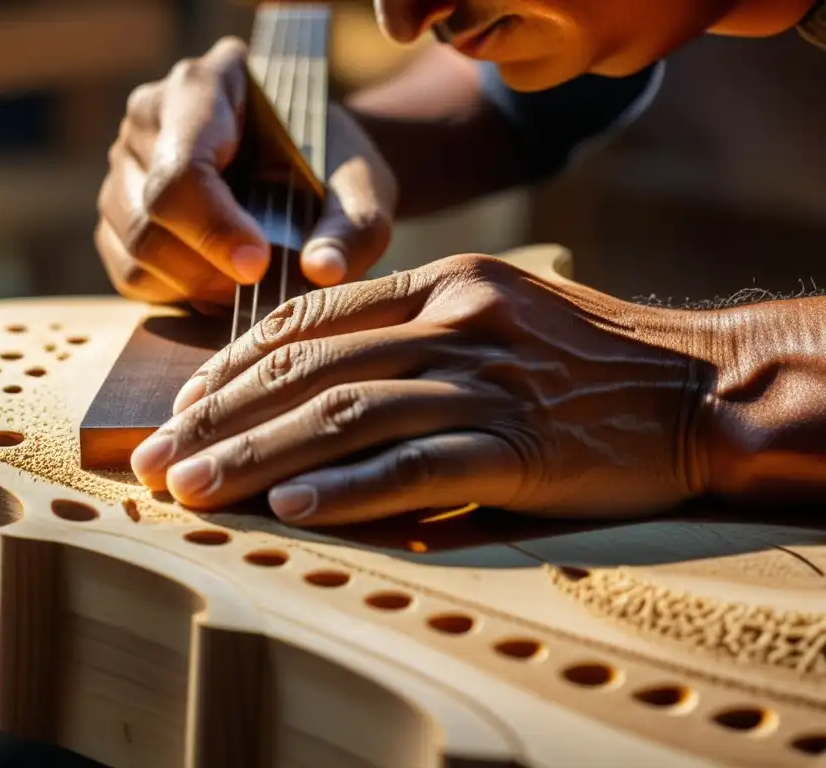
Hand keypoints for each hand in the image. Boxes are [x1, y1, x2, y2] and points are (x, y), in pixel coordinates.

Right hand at [95, 37, 397, 307]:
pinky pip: (128, 272)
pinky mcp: (118, 212)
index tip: (258, 266)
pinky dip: (176, 292)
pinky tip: (219, 284)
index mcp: (206, 86)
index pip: (184, 168)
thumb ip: (351, 229)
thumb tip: (321, 271)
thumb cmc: (334, 169)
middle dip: (209, 267)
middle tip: (263, 284)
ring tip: (248, 285)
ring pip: (135, 248)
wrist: (313, 171)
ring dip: (195, 284)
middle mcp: (151, 115)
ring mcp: (125, 163)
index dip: (215, 228)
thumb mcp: (361, 192)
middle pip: (151, 213)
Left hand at [129, 253, 721, 525]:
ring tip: (194, 490)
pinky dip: (346, 486)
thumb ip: (409, 330)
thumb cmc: (583, 356)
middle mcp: (452, 321)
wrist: (695, 386)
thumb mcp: (493, 309)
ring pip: (345, 416)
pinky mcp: (519, 444)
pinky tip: (290, 506)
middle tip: (158, 457)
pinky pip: (415, 465)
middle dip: (220, 416)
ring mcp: (485, 381)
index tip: (184, 404)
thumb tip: (313, 379)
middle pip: (308, 369)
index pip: (309, 320)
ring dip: (257, 455)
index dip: (233, 364)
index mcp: (438, 283)